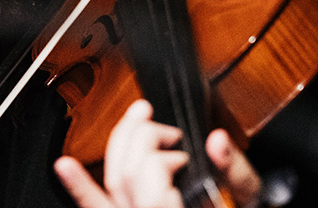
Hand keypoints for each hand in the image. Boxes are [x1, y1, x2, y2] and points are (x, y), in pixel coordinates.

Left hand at [54, 99, 261, 207]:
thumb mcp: (252, 201)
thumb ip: (239, 175)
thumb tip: (217, 140)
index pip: (154, 175)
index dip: (162, 155)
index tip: (183, 149)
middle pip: (129, 172)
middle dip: (146, 140)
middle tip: (170, 136)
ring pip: (113, 182)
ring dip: (121, 143)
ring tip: (138, 118)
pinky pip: (98, 207)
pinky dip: (80, 188)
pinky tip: (65, 167)